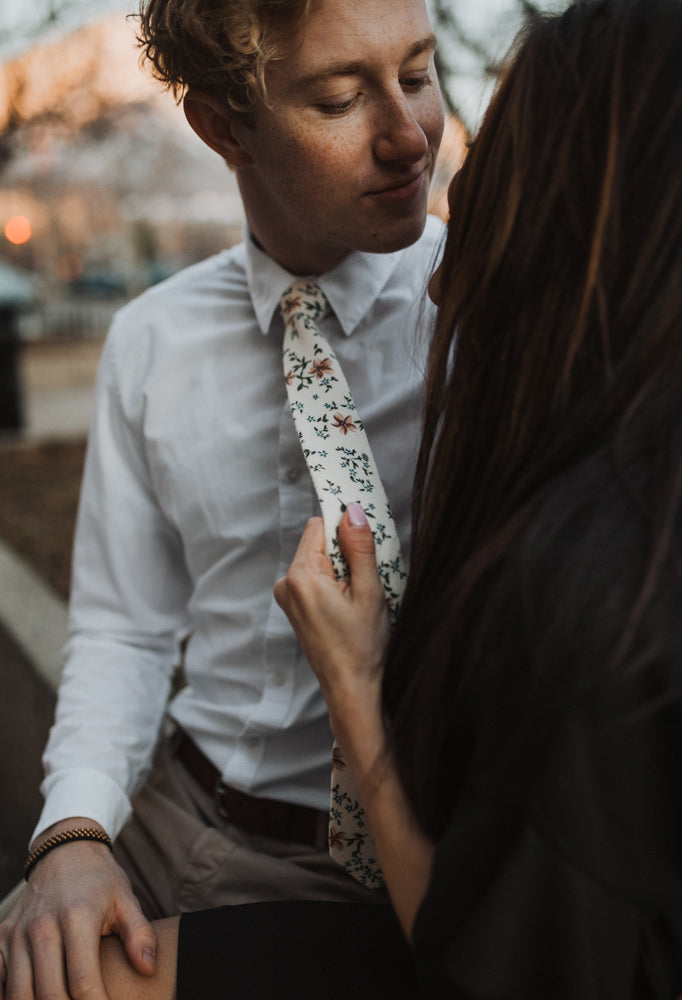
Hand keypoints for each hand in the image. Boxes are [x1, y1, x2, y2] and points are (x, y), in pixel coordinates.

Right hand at [0, 818, 156, 999]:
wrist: (65, 852)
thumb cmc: (100, 880)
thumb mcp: (126, 900)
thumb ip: (140, 934)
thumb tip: (148, 968)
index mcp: (77, 918)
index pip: (83, 981)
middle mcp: (42, 927)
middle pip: (49, 994)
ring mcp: (17, 934)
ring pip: (19, 994)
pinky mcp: (2, 937)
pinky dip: (12, 997)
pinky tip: (35, 997)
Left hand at [274, 505, 390, 733]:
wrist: (350, 688)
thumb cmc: (362, 646)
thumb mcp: (369, 592)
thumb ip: (359, 547)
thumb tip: (352, 510)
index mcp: (301, 576)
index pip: (320, 525)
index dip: (345, 531)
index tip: (365, 546)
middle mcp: (287, 583)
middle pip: (319, 543)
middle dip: (346, 553)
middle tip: (365, 581)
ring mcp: (288, 596)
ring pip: (320, 560)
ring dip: (342, 569)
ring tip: (357, 598)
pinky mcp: (294, 606)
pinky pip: (316, 578)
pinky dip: (334, 583)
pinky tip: (349, 605)